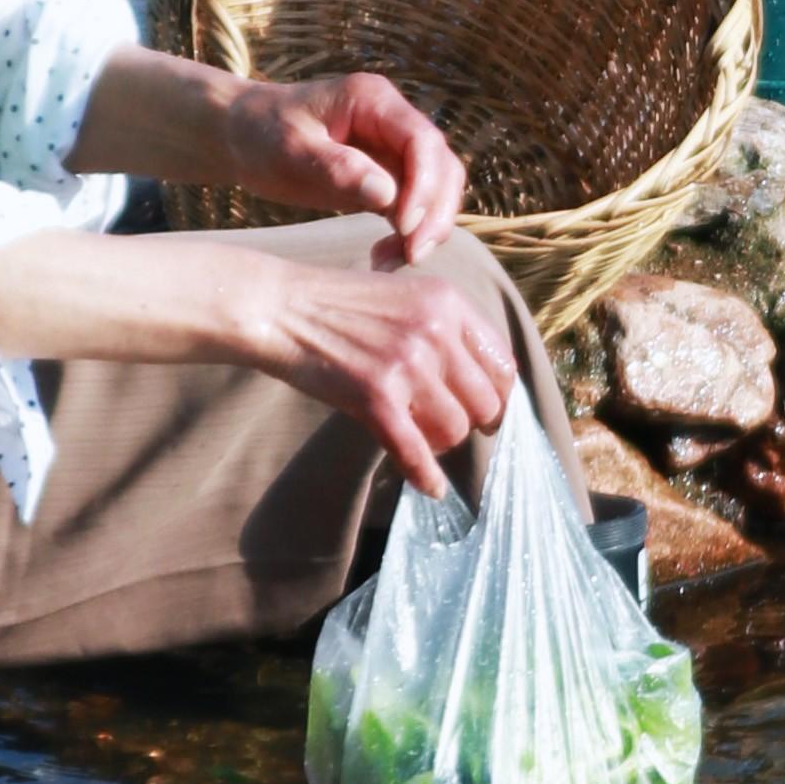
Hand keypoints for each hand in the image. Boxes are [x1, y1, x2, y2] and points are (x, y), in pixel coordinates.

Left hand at [214, 65, 467, 261]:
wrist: (242, 136)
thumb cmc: (260, 133)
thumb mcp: (289, 148)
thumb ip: (336, 168)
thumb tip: (387, 196)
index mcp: (374, 101)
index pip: (422, 140)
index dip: (424, 184)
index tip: (404, 225)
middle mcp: (393, 122)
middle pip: (442, 166)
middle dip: (435, 212)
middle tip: (412, 255)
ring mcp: (394, 151)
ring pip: (437, 190)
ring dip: (428, 228)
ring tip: (395, 261)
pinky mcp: (387, 179)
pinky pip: (415, 209)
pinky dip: (409, 236)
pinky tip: (385, 259)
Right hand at [230, 238, 514, 494]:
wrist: (281, 308)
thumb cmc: (340, 305)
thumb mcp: (407, 296)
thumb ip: (446, 329)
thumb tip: (482, 382)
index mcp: (449, 302)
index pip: (502, 364)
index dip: (501, 397)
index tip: (489, 412)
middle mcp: (435, 331)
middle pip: (485, 403)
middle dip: (474, 424)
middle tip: (453, 430)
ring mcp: (407, 364)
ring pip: (455, 430)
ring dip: (442, 443)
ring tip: (423, 439)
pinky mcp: (376, 397)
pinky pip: (415, 451)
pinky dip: (427, 476)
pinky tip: (432, 488)